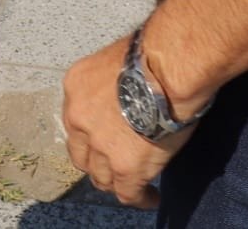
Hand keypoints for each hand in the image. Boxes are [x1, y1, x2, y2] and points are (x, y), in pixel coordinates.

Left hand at [63, 33, 193, 207]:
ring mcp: (100, 146)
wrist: (170, 64)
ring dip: (117, 180)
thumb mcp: (118, 59)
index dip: (91, 133)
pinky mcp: (125, 167)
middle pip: (83, 153)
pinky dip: (141, 198)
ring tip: (134, 183)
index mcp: (77, 87)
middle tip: (115, 161)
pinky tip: (151, 196)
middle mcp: (80, 118)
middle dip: (97, 160)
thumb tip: (128, 94)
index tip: (104, 137)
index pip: (77, 121)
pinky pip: (129, 194)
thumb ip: (113, 83)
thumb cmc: (154, 50)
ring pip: (102, 177)